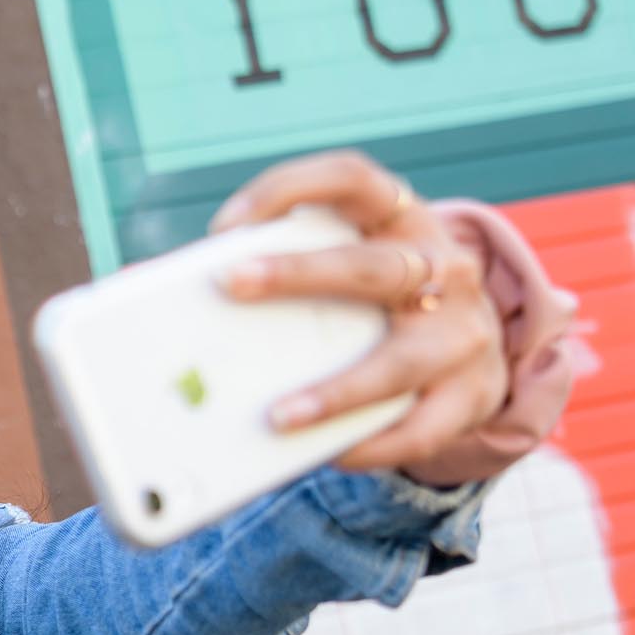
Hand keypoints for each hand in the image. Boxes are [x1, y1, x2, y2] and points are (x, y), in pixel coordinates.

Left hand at [212, 152, 508, 482]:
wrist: (477, 347)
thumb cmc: (377, 301)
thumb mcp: (346, 267)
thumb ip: (278, 269)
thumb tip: (157, 292)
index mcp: (399, 220)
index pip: (352, 179)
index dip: (289, 190)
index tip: (227, 225)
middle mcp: (439, 266)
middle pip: (372, 267)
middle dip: (298, 274)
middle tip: (230, 285)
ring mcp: (463, 332)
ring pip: (400, 362)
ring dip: (336, 391)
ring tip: (276, 417)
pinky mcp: (474, 393)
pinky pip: (422, 428)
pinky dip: (373, 445)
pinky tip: (330, 456)